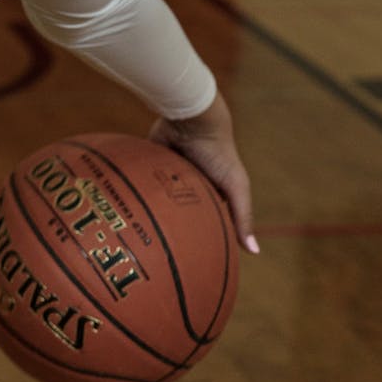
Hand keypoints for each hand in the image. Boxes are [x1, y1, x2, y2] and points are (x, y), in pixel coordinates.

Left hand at [148, 90, 258, 254]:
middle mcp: (190, 186)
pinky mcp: (153, 164)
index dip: (202, 239)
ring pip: (159, 201)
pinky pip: (143, 184)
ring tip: (140, 241)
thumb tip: (254, 252)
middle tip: (163, 255)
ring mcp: (169, 175)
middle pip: (180, 213)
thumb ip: (243, 216)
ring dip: (152, 214)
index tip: (194, 262)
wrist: (192, 119)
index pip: (208, 222)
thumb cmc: (219, 153)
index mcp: (211, 193)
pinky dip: (138, 195)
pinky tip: (126, 216)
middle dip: (174, 230)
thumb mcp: (236, 187)